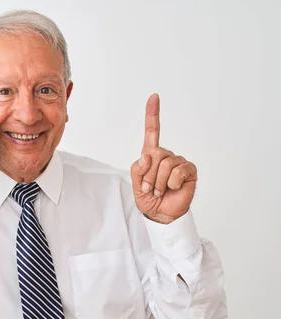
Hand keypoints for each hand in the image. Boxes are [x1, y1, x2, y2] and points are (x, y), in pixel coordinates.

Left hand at [130, 94, 197, 223]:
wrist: (161, 214)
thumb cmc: (148, 198)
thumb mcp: (136, 184)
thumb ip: (138, 169)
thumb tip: (148, 155)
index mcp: (152, 155)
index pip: (152, 131)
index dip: (153, 114)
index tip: (154, 97)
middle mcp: (166, 156)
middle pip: (155, 153)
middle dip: (148, 175)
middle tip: (149, 188)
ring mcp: (178, 162)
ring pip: (165, 164)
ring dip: (158, 182)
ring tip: (159, 191)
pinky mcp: (189, 171)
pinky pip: (178, 171)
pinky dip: (171, 182)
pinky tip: (172, 188)